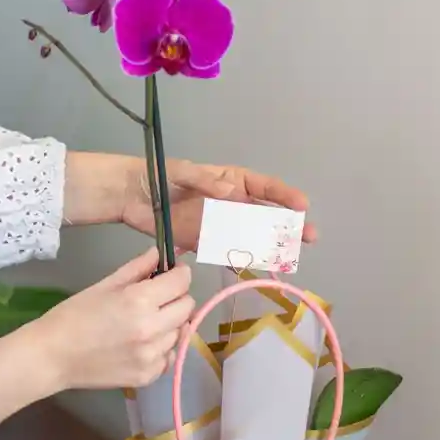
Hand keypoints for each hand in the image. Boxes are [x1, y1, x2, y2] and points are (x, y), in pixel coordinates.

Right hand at [0, 248, 193, 425]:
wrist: (52, 356)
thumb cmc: (73, 316)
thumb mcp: (104, 285)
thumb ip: (137, 269)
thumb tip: (159, 254)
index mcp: (140, 301)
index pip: (181, 282)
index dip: (180, 274)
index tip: (173, 273)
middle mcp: (152, 329)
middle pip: (187, 307)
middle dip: (177, 297)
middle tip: (158, 298)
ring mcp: (152, 356)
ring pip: (179, 332)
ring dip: (169, 324)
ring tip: (144, 324)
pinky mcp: (148, 376)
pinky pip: (169, 356)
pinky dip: (161, 349)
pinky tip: (141, 345)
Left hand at [64, 153, 315, 250]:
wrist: (130, 195)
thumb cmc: (157, 175)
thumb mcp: (181, 172)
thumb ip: (205, 181)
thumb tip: (233, 193)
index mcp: (230, 180)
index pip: (264, 186)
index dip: (284, 196)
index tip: (301, 206)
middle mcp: (231, 202)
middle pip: (266, 214)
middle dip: (288, 225)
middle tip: (309, 236)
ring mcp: (219, 223)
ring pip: (252, 235)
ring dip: (270, 245)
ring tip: (289, 257)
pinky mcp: (205, 240)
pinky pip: (228, 250)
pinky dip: (240, 258)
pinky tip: (254, 268)